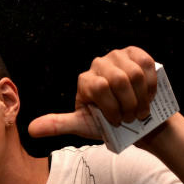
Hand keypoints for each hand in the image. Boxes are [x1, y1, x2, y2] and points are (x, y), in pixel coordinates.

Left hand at [28, 46, 156, 138]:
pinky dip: (152, 84)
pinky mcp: (136, 54)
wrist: (134, 118)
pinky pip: (147, 65)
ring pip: (135, 75)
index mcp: (84, 80)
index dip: (113, 108)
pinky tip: (149, 94)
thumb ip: (58, 125)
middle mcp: (98, 64)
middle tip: (131, 117)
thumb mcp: (82, 126)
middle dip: (129, 104)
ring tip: (140, 109)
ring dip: (142, 97)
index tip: (117, 121)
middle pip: (119, 80)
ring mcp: (117, 56)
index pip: (100, 88)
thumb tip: (31, 129)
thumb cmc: (107, 122)